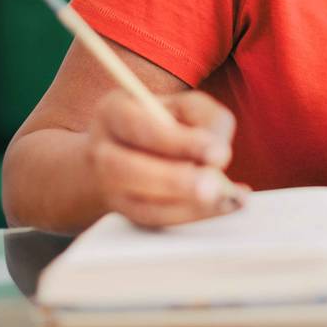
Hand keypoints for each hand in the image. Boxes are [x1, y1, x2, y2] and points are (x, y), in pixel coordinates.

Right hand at [86, 89, 247, 227]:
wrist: (124, 150)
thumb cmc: (163, 122)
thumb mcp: (185, 107)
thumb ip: (208, 119)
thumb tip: (218, 154)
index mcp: (113, 112)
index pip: (139, 126)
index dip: (178, 142)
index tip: (217, 152)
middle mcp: (102, 151)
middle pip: (127, 170)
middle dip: (174, 181)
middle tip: (213, 186)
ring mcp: (109, 188)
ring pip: (140, 204)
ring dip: (187, 205)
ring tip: (224, 197)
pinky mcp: (126, 212)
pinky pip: (155, 220)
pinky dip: (193, 215)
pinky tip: (222, 205)